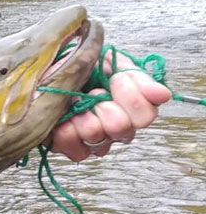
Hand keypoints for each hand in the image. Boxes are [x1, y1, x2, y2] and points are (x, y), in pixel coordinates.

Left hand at [49, 68, 170, 162]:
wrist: (50, 72)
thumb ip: (138, 77)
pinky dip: (66, 132)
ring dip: (83, 117)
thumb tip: (163, 95)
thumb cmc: (81, 68)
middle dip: (105, 107)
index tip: (116, 80)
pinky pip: (76, 151)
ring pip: (97, 139)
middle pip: (123, 130)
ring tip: (74, 105)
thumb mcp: (112, 62)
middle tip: (93, 94)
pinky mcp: (72, 150)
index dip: (131, 98)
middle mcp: (116, 128)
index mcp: (131, 107)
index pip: (146, 116)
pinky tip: (62, 119)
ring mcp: (96, 141)